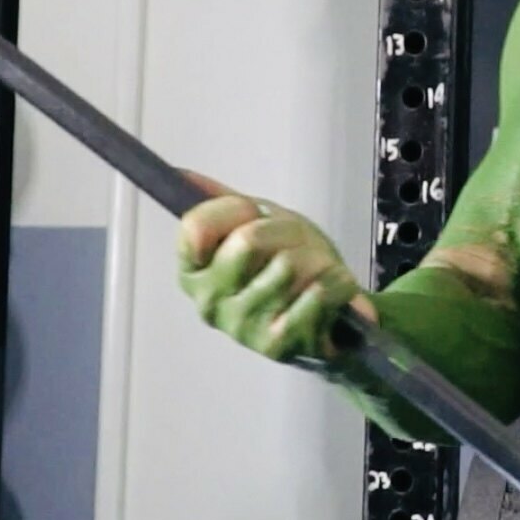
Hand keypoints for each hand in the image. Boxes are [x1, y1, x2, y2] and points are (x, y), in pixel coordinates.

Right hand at [176, 171, 374, 366]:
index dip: (235, 210)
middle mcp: (208, 303)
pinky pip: (317, 294)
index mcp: (193, 272)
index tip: (255, 216)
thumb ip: (221, 202)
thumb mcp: (258, 225)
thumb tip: (182, 174)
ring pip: (289, 265)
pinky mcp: (277, 346)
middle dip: (286, 233)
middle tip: (298, 246)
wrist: (331, 316)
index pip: (196, 226)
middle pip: (248, 240)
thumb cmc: (289, 268)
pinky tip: (335, 289)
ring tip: (318, 272)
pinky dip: (337, 283)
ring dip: (317, 260)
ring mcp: (241, 327)